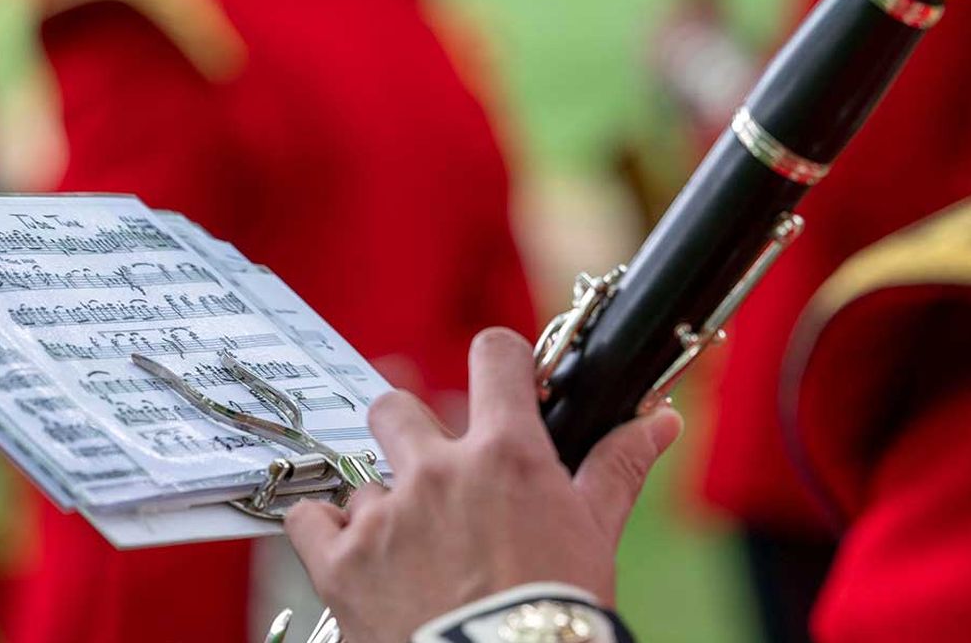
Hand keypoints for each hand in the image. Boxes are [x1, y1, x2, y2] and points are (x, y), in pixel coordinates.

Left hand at [284, 327, 683, 642]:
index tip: (505, 382)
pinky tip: (356, 553)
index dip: (500, 361)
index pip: (494, 356)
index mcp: (506, 453)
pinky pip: (310, 518)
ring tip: (413, 547)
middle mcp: (436, 471)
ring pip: (362, 476)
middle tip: (437, 470)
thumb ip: (618, 466)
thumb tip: (661, 422)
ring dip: (383, 503)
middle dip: (412, 430)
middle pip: (397, 406)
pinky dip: (328, 531)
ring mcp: (383, 516)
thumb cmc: (557, 614)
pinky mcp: (340, 564)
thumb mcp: (597, 534)